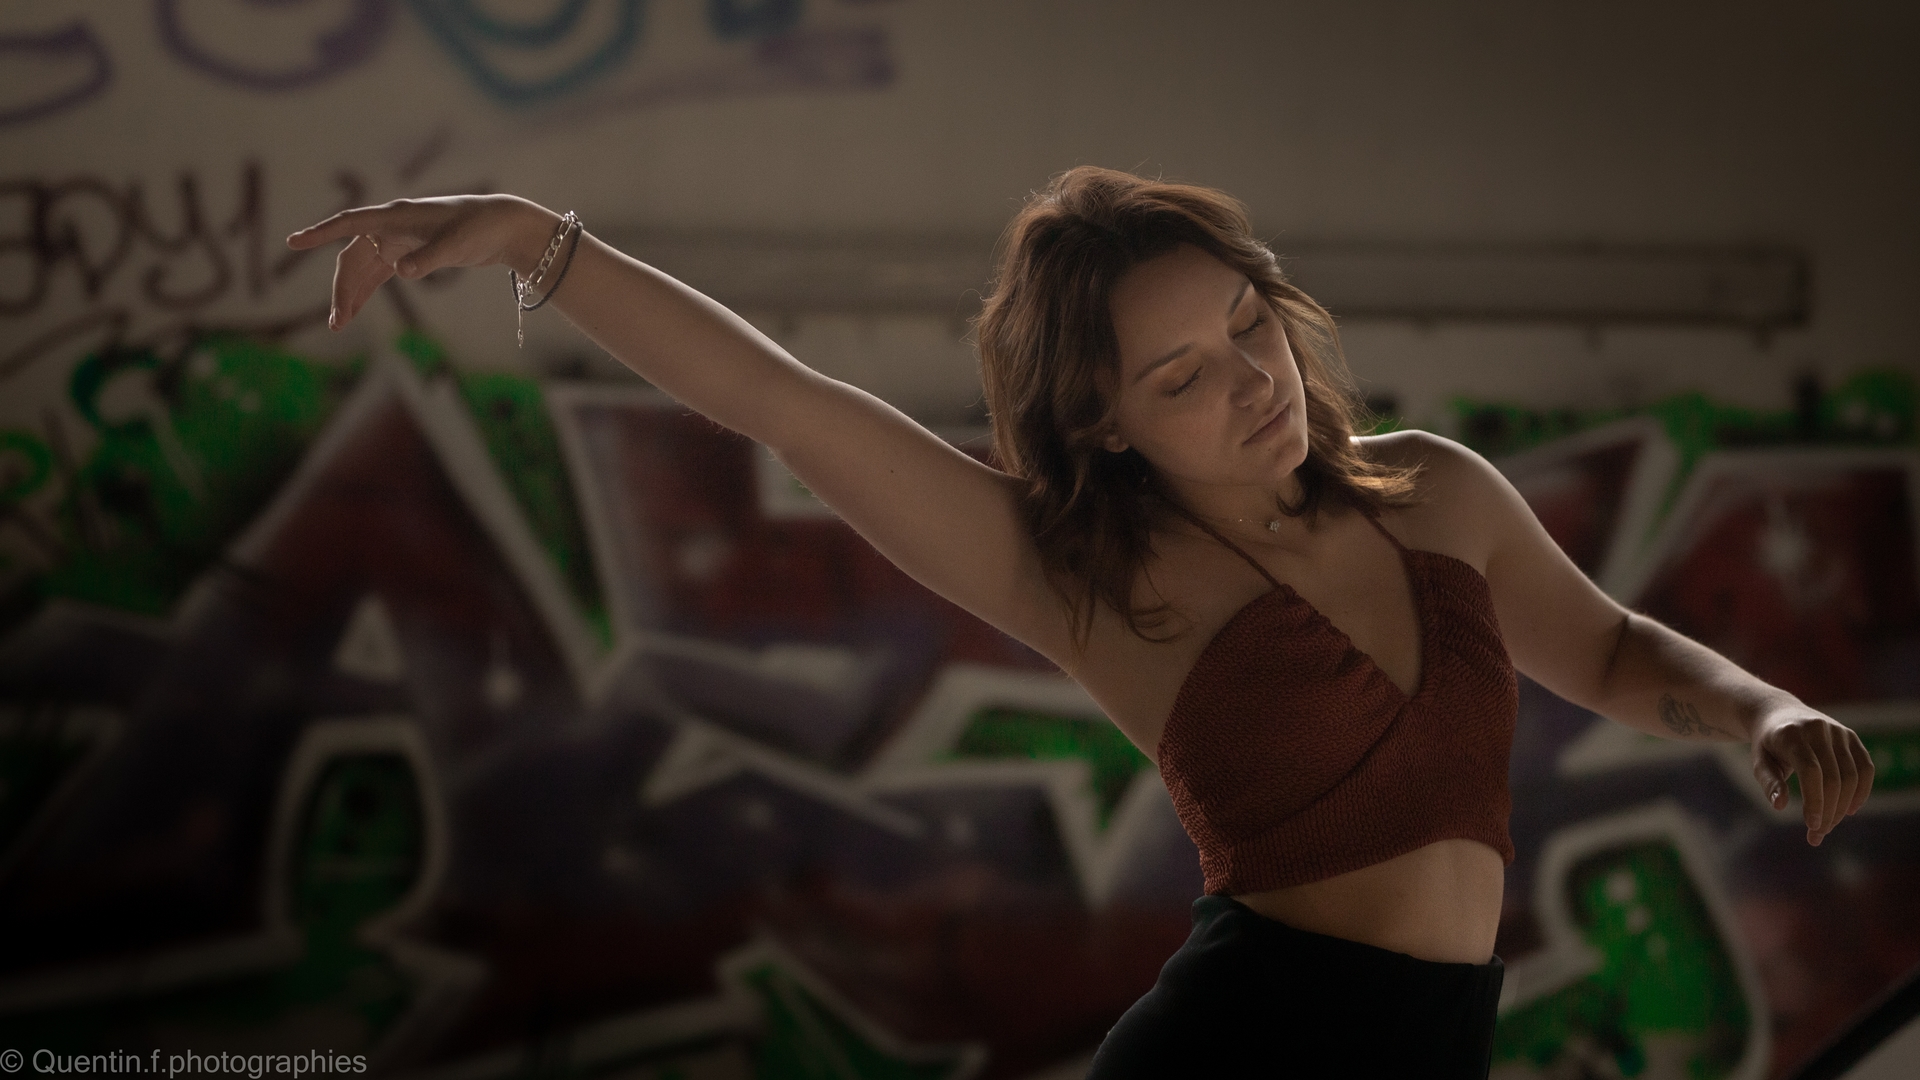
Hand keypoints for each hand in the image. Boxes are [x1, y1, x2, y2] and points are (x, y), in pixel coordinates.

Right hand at [285, 195, 558, 329]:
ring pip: (363, 268)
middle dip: (342, 289)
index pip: (348, 224)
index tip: (294, 242)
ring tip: (339, 324)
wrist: (502, 226)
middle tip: (337, 323)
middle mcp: (391, 226)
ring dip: (350, 293)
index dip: (320, 233)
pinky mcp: (409, 253)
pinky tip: (354, 310)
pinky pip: (377, 272)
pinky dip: (366, 289)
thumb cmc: (479, 229)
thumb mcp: (455, 245)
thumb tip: (400, 272)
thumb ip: (428, 258)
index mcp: (395, 217)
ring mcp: (398, 240)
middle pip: (352, 257)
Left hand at [1750, 706, 1872, 845]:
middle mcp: (1818, 729)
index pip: (1810, 771)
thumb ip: (1768, 782)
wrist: (1778, 713)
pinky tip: (1850, 810)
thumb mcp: (1759, 761)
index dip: (1815, 800)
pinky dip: (1862, 791)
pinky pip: (1865, 768)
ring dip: (1843, 806)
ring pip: (1851, 776)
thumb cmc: (1767, 744)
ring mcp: (1838, 731)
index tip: (1812, 825)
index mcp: (1791, 734)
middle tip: (1817, 834)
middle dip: (1828, 810)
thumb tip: (1780, 806)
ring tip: (1828, 826)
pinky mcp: (1851, 737)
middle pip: (1833, 777)